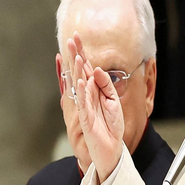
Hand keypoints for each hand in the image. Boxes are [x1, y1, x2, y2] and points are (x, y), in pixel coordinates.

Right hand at [69, 32, 123, 181]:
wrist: (112, 147)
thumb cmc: (112, 125)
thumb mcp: (114, 102)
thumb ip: (106, 85)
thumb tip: (96, 70)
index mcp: (94, 90)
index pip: (86, 68)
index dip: (81, 53)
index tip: (76, 37)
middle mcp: (87, 96)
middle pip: (79, 72)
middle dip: (75, 55)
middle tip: (70, 39)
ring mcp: (84, 106)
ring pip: (80, 85)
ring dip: (77, 71)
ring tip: (76, 56)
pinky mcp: (86, 119)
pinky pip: (83, 103)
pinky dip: (83, 92)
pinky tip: (81, 80)